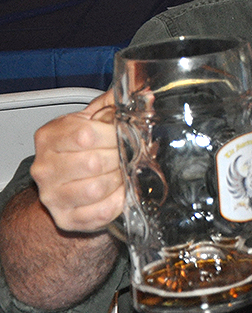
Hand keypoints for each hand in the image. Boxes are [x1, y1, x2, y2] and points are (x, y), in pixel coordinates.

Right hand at [29, 92, 123, 233]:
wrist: (68, 182)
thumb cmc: (83, 148)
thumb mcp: (93, 119)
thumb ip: (115, 104)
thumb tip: (145, 93)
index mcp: (50, 137)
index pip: (85, 134)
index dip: (114, 135)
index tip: (128, 135)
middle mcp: (45, 167)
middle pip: (93, 162)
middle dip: (121, 158)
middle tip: (131, 155)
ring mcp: (52, 195)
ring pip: (95, 189)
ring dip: (119, 180)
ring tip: (125, 172)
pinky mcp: (66, 218)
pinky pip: (99, 212)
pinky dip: (117, 202)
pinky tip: (122, 192)